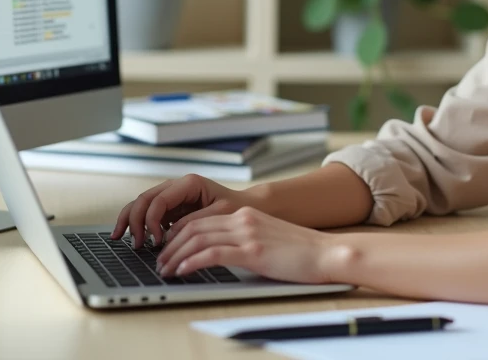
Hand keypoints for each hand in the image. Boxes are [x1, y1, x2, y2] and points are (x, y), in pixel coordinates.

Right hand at [110, 175, 256, 248]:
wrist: (247, 209)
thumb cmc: (237, 210)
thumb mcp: (219, 215)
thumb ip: (194, 222)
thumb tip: (169, 234)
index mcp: (189, 184)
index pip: (160, 200)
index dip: (152, 221)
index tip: (156, 241)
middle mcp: (177, 187)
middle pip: (144, 199)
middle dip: (135, 221)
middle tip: (137, 244)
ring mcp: (172, 196)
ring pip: (141, 204)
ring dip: (130, 220)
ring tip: (122, 239)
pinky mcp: (171, 208)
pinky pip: (148, 213)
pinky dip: (137, 224)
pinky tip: (130, 237)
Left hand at [155, 206, 344, 284]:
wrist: (327, 253)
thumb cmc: (302, 253)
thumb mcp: (269, 240)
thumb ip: (247, 241)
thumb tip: (225, 255)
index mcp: (246, 216)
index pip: (201, 221)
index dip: (179, 235)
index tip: (168, 249)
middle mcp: (243, 220)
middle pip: (194, 227)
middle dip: (171, 246)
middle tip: (160, 262)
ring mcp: (247, 233)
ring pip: (198, 239)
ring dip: (176, 255)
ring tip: (166, 270)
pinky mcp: (252, 250)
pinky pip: (212, 253)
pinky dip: (192, 261)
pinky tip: (182, 271)